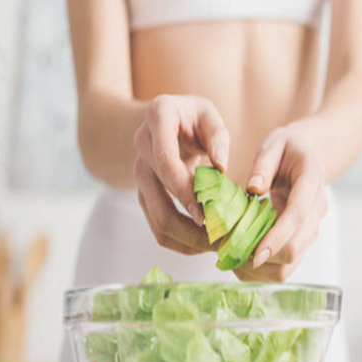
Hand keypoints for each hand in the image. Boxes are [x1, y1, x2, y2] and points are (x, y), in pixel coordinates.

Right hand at [133, 94, 229, 254]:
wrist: (167, 120)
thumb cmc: (194, 117)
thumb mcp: (209, 114)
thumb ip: (218, 136)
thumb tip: (221, 165)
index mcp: (158, 118)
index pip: (166, 162)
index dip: (185, 191)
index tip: (207, 215)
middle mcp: (142, 147)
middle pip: (158, 202)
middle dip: (190, 228)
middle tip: (222, 241)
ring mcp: (139, 173)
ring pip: (157, 221)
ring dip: (188, 241)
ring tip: (217, 246)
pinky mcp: (144, 194)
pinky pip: (158, 227)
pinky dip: (181, 241)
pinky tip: (205, 244)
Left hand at [234, 122, 327, 281]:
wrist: (310, 154)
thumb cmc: (288, 148)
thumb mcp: (274, 144)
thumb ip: (264, 165)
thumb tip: (254, 189)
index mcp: (311, 181)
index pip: (296, 217)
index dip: (276, 238)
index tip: (254, 254)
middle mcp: (316, 209)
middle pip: (296, 248)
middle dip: (264, 258)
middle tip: (230, 254)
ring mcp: (312, 226)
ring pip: (291, 263)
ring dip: (262, 267)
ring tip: (233, 257)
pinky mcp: (303, 237)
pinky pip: (286, 264)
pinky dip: (265, 268)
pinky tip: (243, 256)